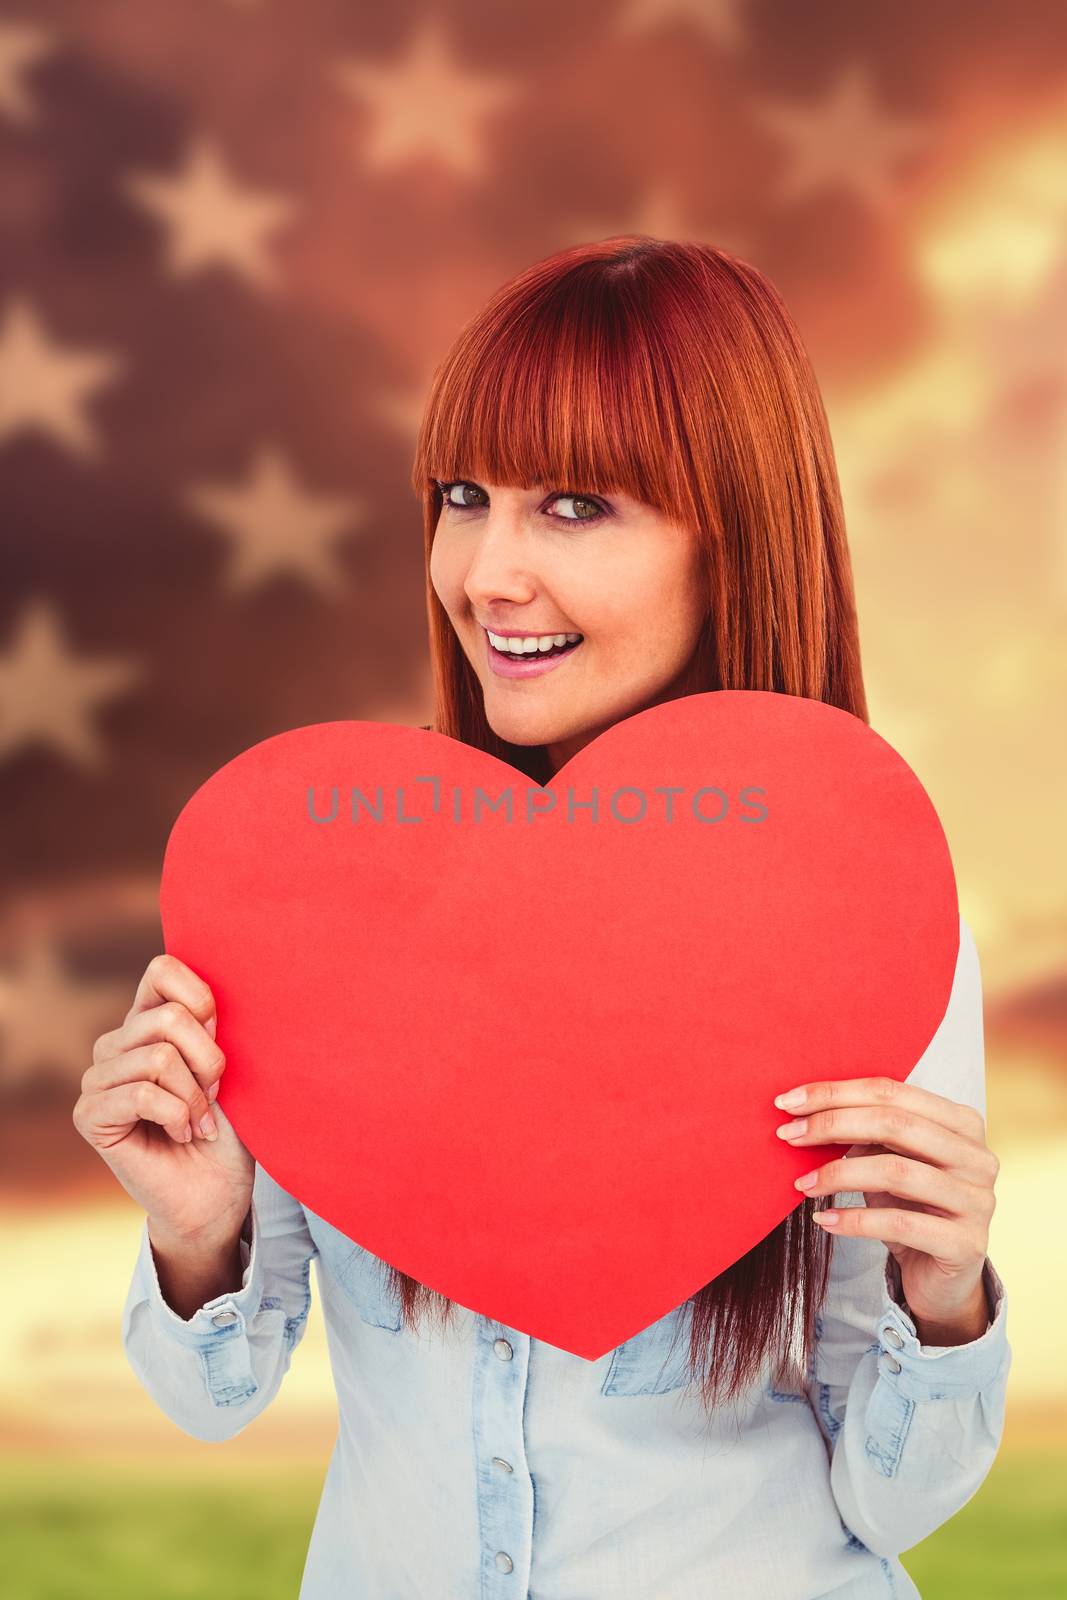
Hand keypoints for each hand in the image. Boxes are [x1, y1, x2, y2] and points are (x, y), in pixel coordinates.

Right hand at [73, 952, 253, 1249]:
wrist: (218, 1195)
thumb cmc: (230, 1131)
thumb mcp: (232, 1070)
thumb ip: (213, 1028)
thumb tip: (209, 1001)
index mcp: (149, 1021)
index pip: (162, 970)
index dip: (202, 998)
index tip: (222, 1038)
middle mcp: (117, 1043)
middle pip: (170, 1017)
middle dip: (210, 1062)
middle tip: (215, 1098)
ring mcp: (98, 1078)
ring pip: (159, 1057)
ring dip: (194, 1096)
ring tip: (200, 1122)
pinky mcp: (89, 1115)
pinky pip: (142, 1094)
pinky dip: (177, 1116)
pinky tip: (183, 1135)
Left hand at [772, 1076, 998, 1326]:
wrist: (943, 1279)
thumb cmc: (910, 1208)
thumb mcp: (889, 1162)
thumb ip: (865, 1134)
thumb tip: (805, 1113)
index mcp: (962, 1122)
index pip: (892, 1092)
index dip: (836, 1093)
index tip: (788, 1102)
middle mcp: (977, 1156)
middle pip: (894, 1124)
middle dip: (833, 1125)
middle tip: (788, 1135)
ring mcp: (978, 1201)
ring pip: (896, 1171)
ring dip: (838, 1174)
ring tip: (803, 1184)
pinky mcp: (967, 1244)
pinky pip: (900, 1224)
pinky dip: (854, 1220)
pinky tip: (824, 1220)